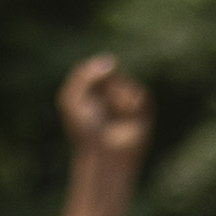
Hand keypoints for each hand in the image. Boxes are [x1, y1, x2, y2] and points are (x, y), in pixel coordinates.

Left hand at [56, 52, 153, 175]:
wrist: (104, 153)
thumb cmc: (85, 130)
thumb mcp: (71, 98)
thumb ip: (84, 74)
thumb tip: (113, 62)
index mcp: (92, 89)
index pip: (97, 67)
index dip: (92, 77)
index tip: (86, 96)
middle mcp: (110, 93)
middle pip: (111, 71)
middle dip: (104, 88)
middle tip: (99, 110)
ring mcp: (127, 100)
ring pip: (125, 82)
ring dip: (116, 98)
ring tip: (113, 116)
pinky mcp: (143, 110)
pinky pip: (139, 93)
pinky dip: (130, 104)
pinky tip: (126, 117)